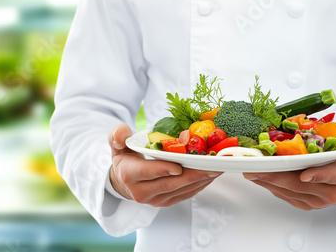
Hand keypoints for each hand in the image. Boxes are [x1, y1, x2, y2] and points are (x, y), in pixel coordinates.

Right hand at [108, 123, 222, 206]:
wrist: (124, 180)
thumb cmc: (125, 157)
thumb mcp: (117, 143)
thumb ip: (117, 136)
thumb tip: (122, 133)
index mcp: (128, 175)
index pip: (148, 172)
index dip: (163, 169)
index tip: (179, 165)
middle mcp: (141, 192)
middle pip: (170, 183)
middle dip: (193, 174)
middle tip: (211, 165)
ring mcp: (155, 200)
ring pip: (181, 190)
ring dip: (201, 179)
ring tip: (217, 167)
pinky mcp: (167, 202)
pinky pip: (186, 194)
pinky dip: (200, 184)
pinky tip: (211, 174)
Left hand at [243, 125, 335, 209]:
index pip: (332, 176)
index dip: (319, 175)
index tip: (305, 174)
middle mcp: (329, 191)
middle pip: (300, 184)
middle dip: (276, 176)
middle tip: (257, 167)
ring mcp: (315, 199)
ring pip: (288, 190)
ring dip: (268, 181)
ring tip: (250, 170)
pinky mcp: (304, 202)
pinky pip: (284, 194)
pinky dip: (270, 185)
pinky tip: (258, 176)